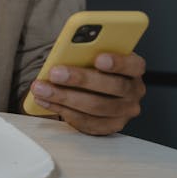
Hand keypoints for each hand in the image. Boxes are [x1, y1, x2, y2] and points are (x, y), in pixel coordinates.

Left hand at [29, 52, 145, 134]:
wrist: (95, 87)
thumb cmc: (93, 64)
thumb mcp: (95, 52)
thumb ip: (87, 51)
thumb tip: (68, 50)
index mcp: (134, 68)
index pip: (133, 65)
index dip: (117, 62)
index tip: (98, 58)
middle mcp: (133, 92)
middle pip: (111, 87)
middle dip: (80, 79)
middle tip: (55, 73)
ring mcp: (123, 112)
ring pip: (95, 107)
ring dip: (64, 97)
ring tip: (42, 88)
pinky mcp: (108, 127)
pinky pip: (86, 122)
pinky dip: (62, 110)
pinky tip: (46, 101)